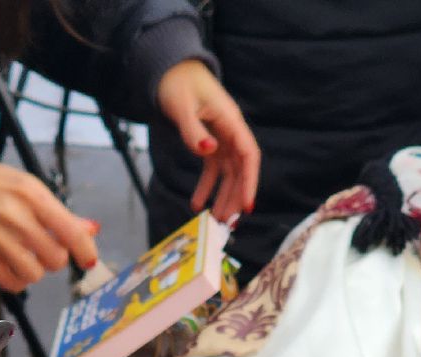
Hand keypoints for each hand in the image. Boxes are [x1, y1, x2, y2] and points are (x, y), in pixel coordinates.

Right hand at [0, 151, 97, 292]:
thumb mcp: (24, 186)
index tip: (88, 260)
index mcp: (32, 194)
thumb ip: (58, 212)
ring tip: (25, 259)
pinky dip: (16, 281)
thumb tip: (90, 229)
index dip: (85, 251)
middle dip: (54, 259)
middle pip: (55, 258)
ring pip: (34, 274)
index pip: (71, 231)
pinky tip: (11, 268)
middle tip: (44, 251)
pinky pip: (10, 282)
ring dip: (34, 271)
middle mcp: (16, 215)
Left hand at [156, 60, 259, 221]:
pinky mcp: (210, 143)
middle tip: (226, 222)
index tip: (247, 205)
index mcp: (231, 122)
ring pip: (228, 174)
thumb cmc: (177, 84)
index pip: (248, 156)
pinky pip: (212, 170)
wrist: (171, 71)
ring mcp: (221, 139)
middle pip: (240, 170)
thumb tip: (209, 151)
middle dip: (235, 197)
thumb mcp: (182, 106)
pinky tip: (196, 204)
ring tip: (215, 220)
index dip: (250, 182)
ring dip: (223, 197)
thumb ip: (193, 130)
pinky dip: (206, 187)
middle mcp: (230, 132)